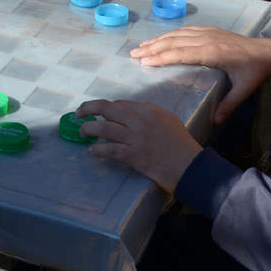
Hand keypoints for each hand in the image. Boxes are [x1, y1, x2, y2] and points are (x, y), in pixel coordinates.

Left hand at [78, 98, 202, 192]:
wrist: (191, 167)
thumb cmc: (182, 145)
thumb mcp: (169, 120)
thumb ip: (151, 114)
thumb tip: (133, 113)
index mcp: (149, 110)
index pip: (121, 103)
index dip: (107, 107)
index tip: (99, 112)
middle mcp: (141, 121)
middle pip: (108, 109)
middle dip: (89, 108)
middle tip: (79, 113)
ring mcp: (136, 138)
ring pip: (105, 128)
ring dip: (89, 128)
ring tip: (82, 131)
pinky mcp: (135, 156)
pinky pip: (110, 150)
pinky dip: (98, 150)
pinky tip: (92, 151)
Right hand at [132, 27, 270, 123]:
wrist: (269, 51)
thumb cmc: (254, 71)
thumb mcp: (243, 90)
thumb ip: (228, 105)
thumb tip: (215, 123)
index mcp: (211, 53)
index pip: (180, 54)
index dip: (160, 58)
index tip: (143, 62)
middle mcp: (206, 40)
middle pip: (173, 43)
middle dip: (152, 48)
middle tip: (133, 54)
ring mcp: (208, 33)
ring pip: (177, 34)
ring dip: (159, 39)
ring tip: (142, 46)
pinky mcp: (211, 30)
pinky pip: (186, 30)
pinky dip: (171, 34)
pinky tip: (163, 38)